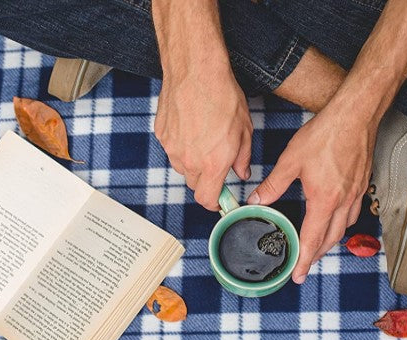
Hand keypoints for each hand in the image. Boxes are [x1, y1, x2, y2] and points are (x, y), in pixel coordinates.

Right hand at [154, 65, 251, 210]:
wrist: (196, 70)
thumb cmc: (222, 96)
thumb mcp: (244, 129)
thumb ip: (243, 157)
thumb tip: (242, 171)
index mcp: (212, 164)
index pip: (206, 199)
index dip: (214, 202)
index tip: (220, 198)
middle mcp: (189, 160)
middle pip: (194, 184)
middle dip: (205, 178)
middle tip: (216, 159)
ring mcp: (172, 148)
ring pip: (181, 166)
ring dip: (192, 160)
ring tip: (203, 136)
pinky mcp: (162, 134)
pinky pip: (171, 148)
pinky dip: (180, 143)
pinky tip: (191, 124)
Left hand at [247, 100, 377, 283]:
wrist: (355, 115)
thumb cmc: (327, 134)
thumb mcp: (291, 161)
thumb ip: (272, 185)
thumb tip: (256, 200)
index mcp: (324, 200)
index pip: (312, 239)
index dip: (303, 259)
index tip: (297, 274)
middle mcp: (343, 202)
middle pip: (330, 239)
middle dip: (316, 256)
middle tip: (305, 267)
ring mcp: (356, 194)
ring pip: (343, 228)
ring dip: (329, 242)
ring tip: (317, 247)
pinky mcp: (362, 184)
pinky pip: (353, 213)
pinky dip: (342, 224)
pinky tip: (335, 219)